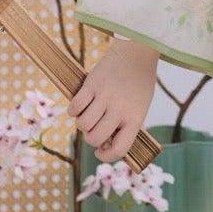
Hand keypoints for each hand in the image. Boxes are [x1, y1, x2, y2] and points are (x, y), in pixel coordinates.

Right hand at [69, 36, 158, 161]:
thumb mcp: (139, 108)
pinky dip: (73, 111)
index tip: (100, 152)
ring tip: (87, 116)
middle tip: (93, 130)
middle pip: (95, 138)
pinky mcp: (92, 84)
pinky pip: (75, 107)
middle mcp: (120, 109)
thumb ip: (125, 126)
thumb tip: (104, 145)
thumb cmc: (138, 85)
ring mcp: (105, 96)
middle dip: (91, 139)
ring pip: (83, 124)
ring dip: (82, 124)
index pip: (120, 149)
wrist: (135, 55)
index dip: (107, 156)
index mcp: (135, 118)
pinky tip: (78, 107)